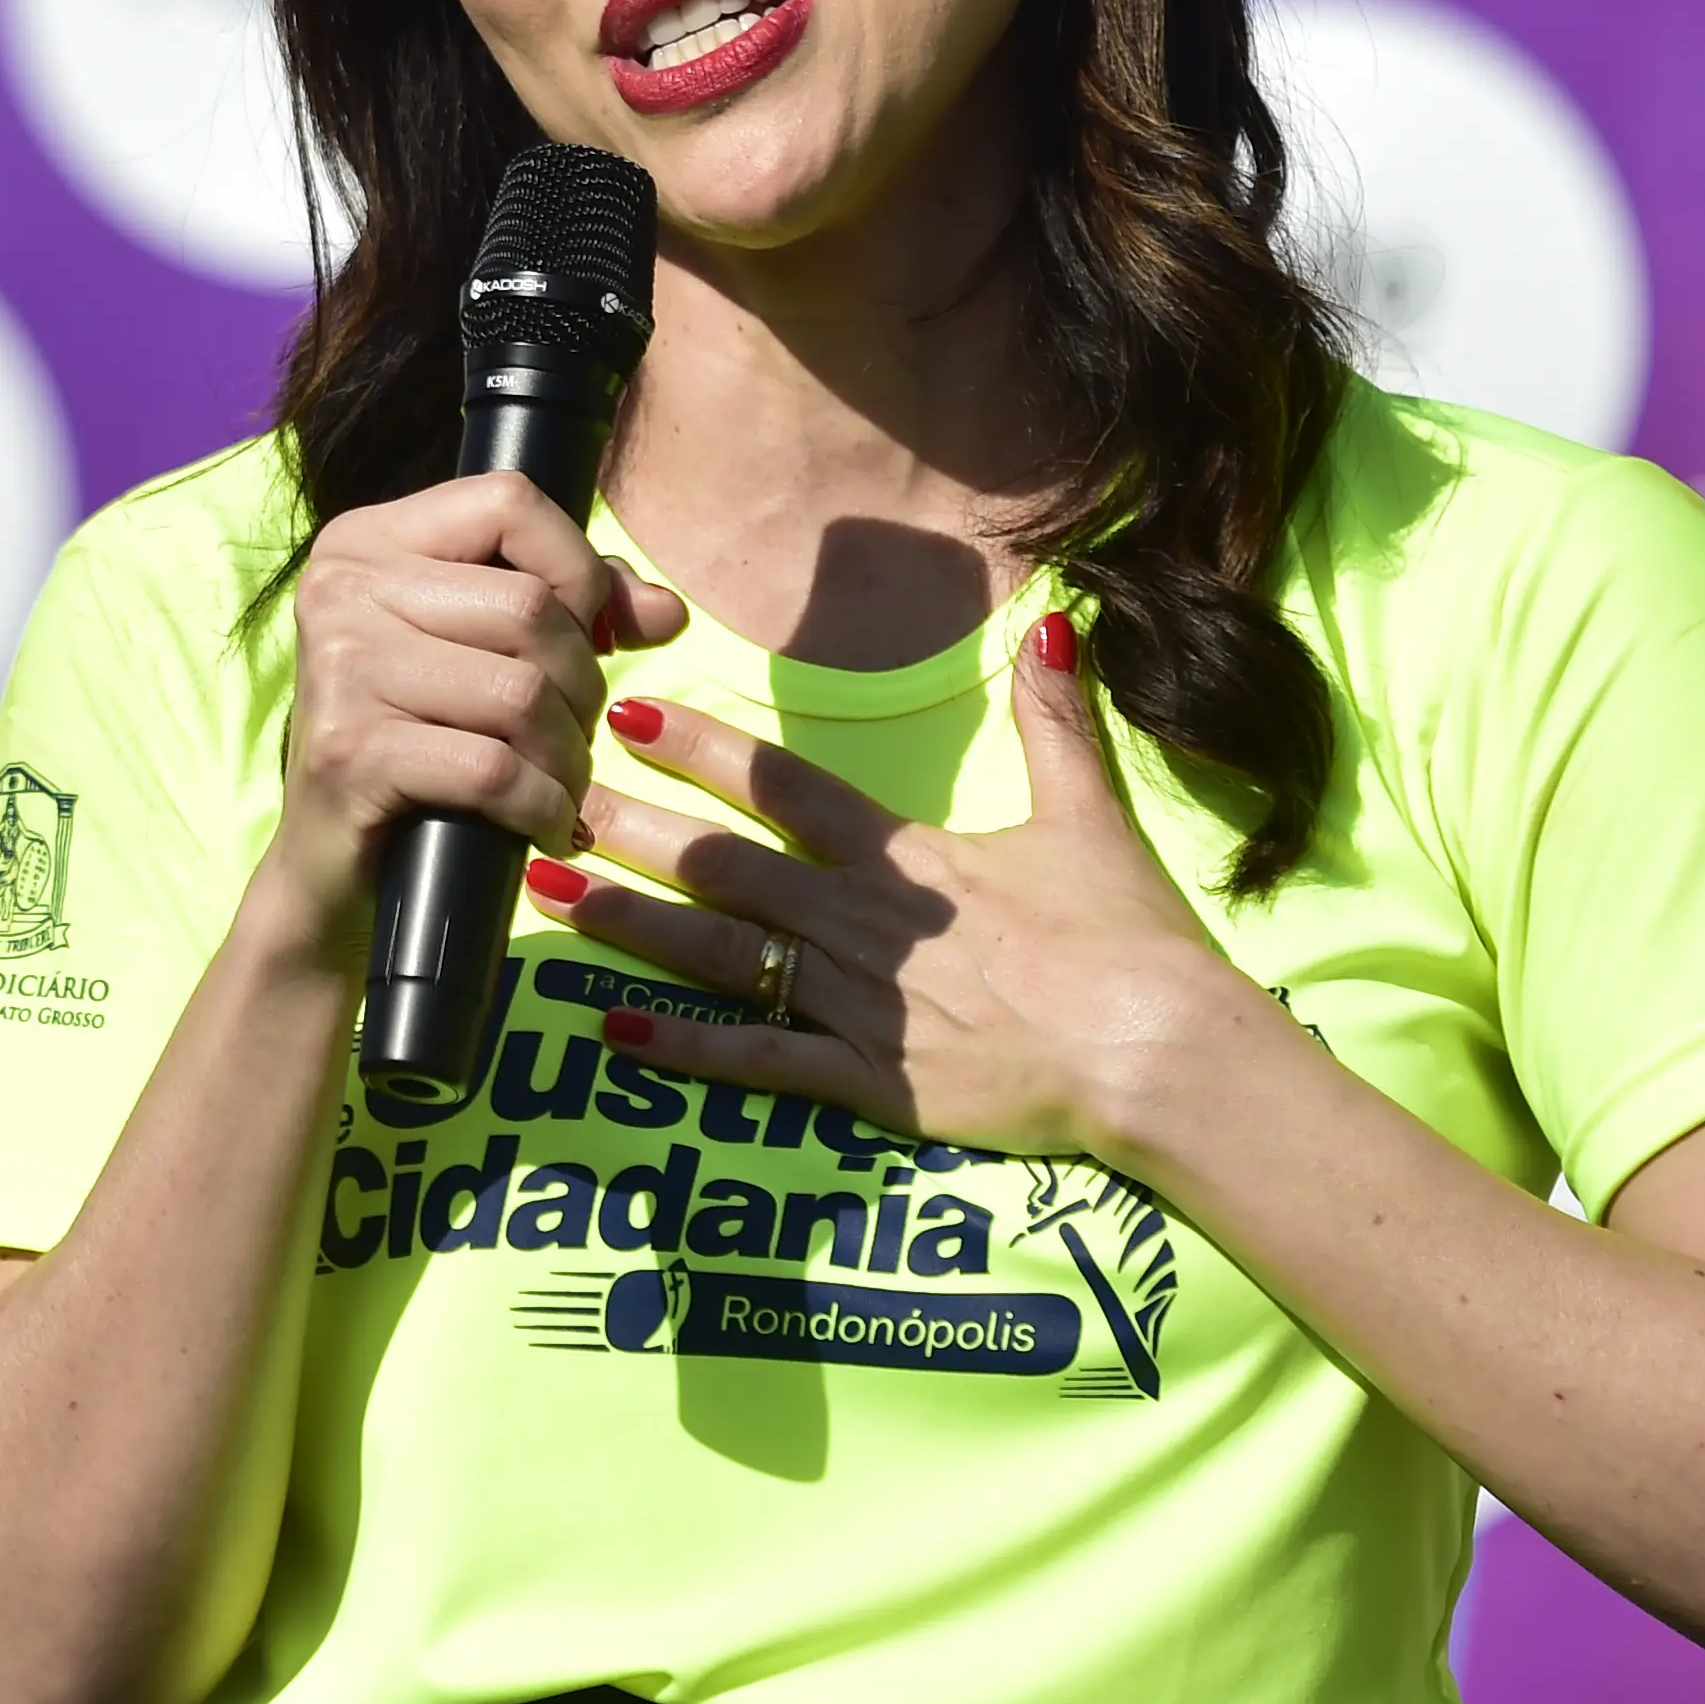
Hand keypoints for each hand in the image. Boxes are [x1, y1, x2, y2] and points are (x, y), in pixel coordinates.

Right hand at [260, 477, 689, 970]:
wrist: (329, 877)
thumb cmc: (415, 753)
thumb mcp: (481, 659)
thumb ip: (571, 609)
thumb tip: (668, 609)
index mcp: (367, 542)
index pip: (508, 503)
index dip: (576, 572)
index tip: (587, 638)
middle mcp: (340, 589)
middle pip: (528, 608)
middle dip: (581, 686)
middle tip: (569, 739)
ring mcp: (338, 670)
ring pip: (521, 692)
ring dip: (568, 756)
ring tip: (558, 787)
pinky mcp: (348, 754)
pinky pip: (494, 770)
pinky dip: (541, 807)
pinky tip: (541, 827)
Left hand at [530, 614, 1273, 1168]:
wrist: (1161, 1058)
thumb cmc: (1130, 940)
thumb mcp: (1091, 817)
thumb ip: (1057, 722)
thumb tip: (1058, 621)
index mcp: (909, 855)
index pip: (786, 786)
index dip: (705, 749)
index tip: (628, 714)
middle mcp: (865, 922)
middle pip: (725, 863)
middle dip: (630, 828)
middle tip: (543, 796)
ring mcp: (860, 1005)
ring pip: (720, 954)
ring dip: (628, 921)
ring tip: (547, 891)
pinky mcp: (868, 1083)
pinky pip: (758, 1061)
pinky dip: (682, 1048)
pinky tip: (613, 1031)